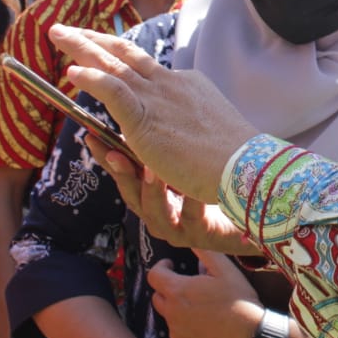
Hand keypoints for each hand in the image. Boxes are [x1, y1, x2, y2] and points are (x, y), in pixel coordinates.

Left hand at [52, 25, 257, 200]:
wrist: (243, 165)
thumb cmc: (230, 158)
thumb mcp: (206, 128)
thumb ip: (181, 123)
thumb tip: (164, 131)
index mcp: (184, 84)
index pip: (142, 65)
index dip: (116, 53)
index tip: (98, 46)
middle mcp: (169, 84)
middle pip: (124, 54)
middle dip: (92, 39)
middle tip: (64, 29)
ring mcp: (158, 99)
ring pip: (113, 65)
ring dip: (82, 48)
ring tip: (57, 34)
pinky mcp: (147, 119)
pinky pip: (114, 91)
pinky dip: (92, 79)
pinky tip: (72, 71)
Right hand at [81, 138, 258, 254]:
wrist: (246, 210)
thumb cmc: (210, 182)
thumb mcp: (181, 161)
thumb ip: (159, 141)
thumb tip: (138, 104)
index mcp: (151, 193)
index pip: (122, 173)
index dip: (105, 156)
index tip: (91, 135)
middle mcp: (159, 212)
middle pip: (132, 195)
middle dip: (123, 174)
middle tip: (117, 153)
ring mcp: (178, 225)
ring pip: (156, 212)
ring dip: (153, 190)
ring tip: (153, 170)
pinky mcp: (200, 233)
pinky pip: (194, 217)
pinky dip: (192, 202)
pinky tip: (195, 190)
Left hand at [148, 250, 264, 337]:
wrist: (247, 334)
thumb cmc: (238, 301)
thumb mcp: (226, 270)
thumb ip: (206, 252)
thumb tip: (194, 241)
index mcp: (178, 290)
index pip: (154, 275)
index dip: (161, 266)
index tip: (171, 264)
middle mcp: (172, 312)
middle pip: (157, 295)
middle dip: (167, 286)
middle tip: (185, 283)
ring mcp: (176, 330)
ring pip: (167, 313)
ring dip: (176, 305)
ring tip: (197, 302)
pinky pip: (177, 329)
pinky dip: (184, 322)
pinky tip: (201, 319)